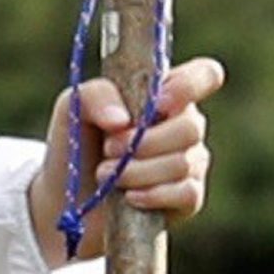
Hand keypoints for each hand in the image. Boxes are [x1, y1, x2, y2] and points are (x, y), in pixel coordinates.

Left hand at [28, 55, 223, 266]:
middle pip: (190, 127)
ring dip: (136, 171)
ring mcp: (191, 162)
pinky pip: (186, 193)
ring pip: (182, 163)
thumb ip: (96, 95)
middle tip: (108, 149)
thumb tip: (123, 120)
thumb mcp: (73, 108)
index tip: (156, 103)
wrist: (68, 198)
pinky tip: (129, 197)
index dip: (189, 86)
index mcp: (164, 94)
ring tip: (104, 174)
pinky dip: (152, 194)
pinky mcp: (188, 197)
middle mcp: (184, 124)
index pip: (205, 75)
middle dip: (142, 142)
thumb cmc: (76, 144)